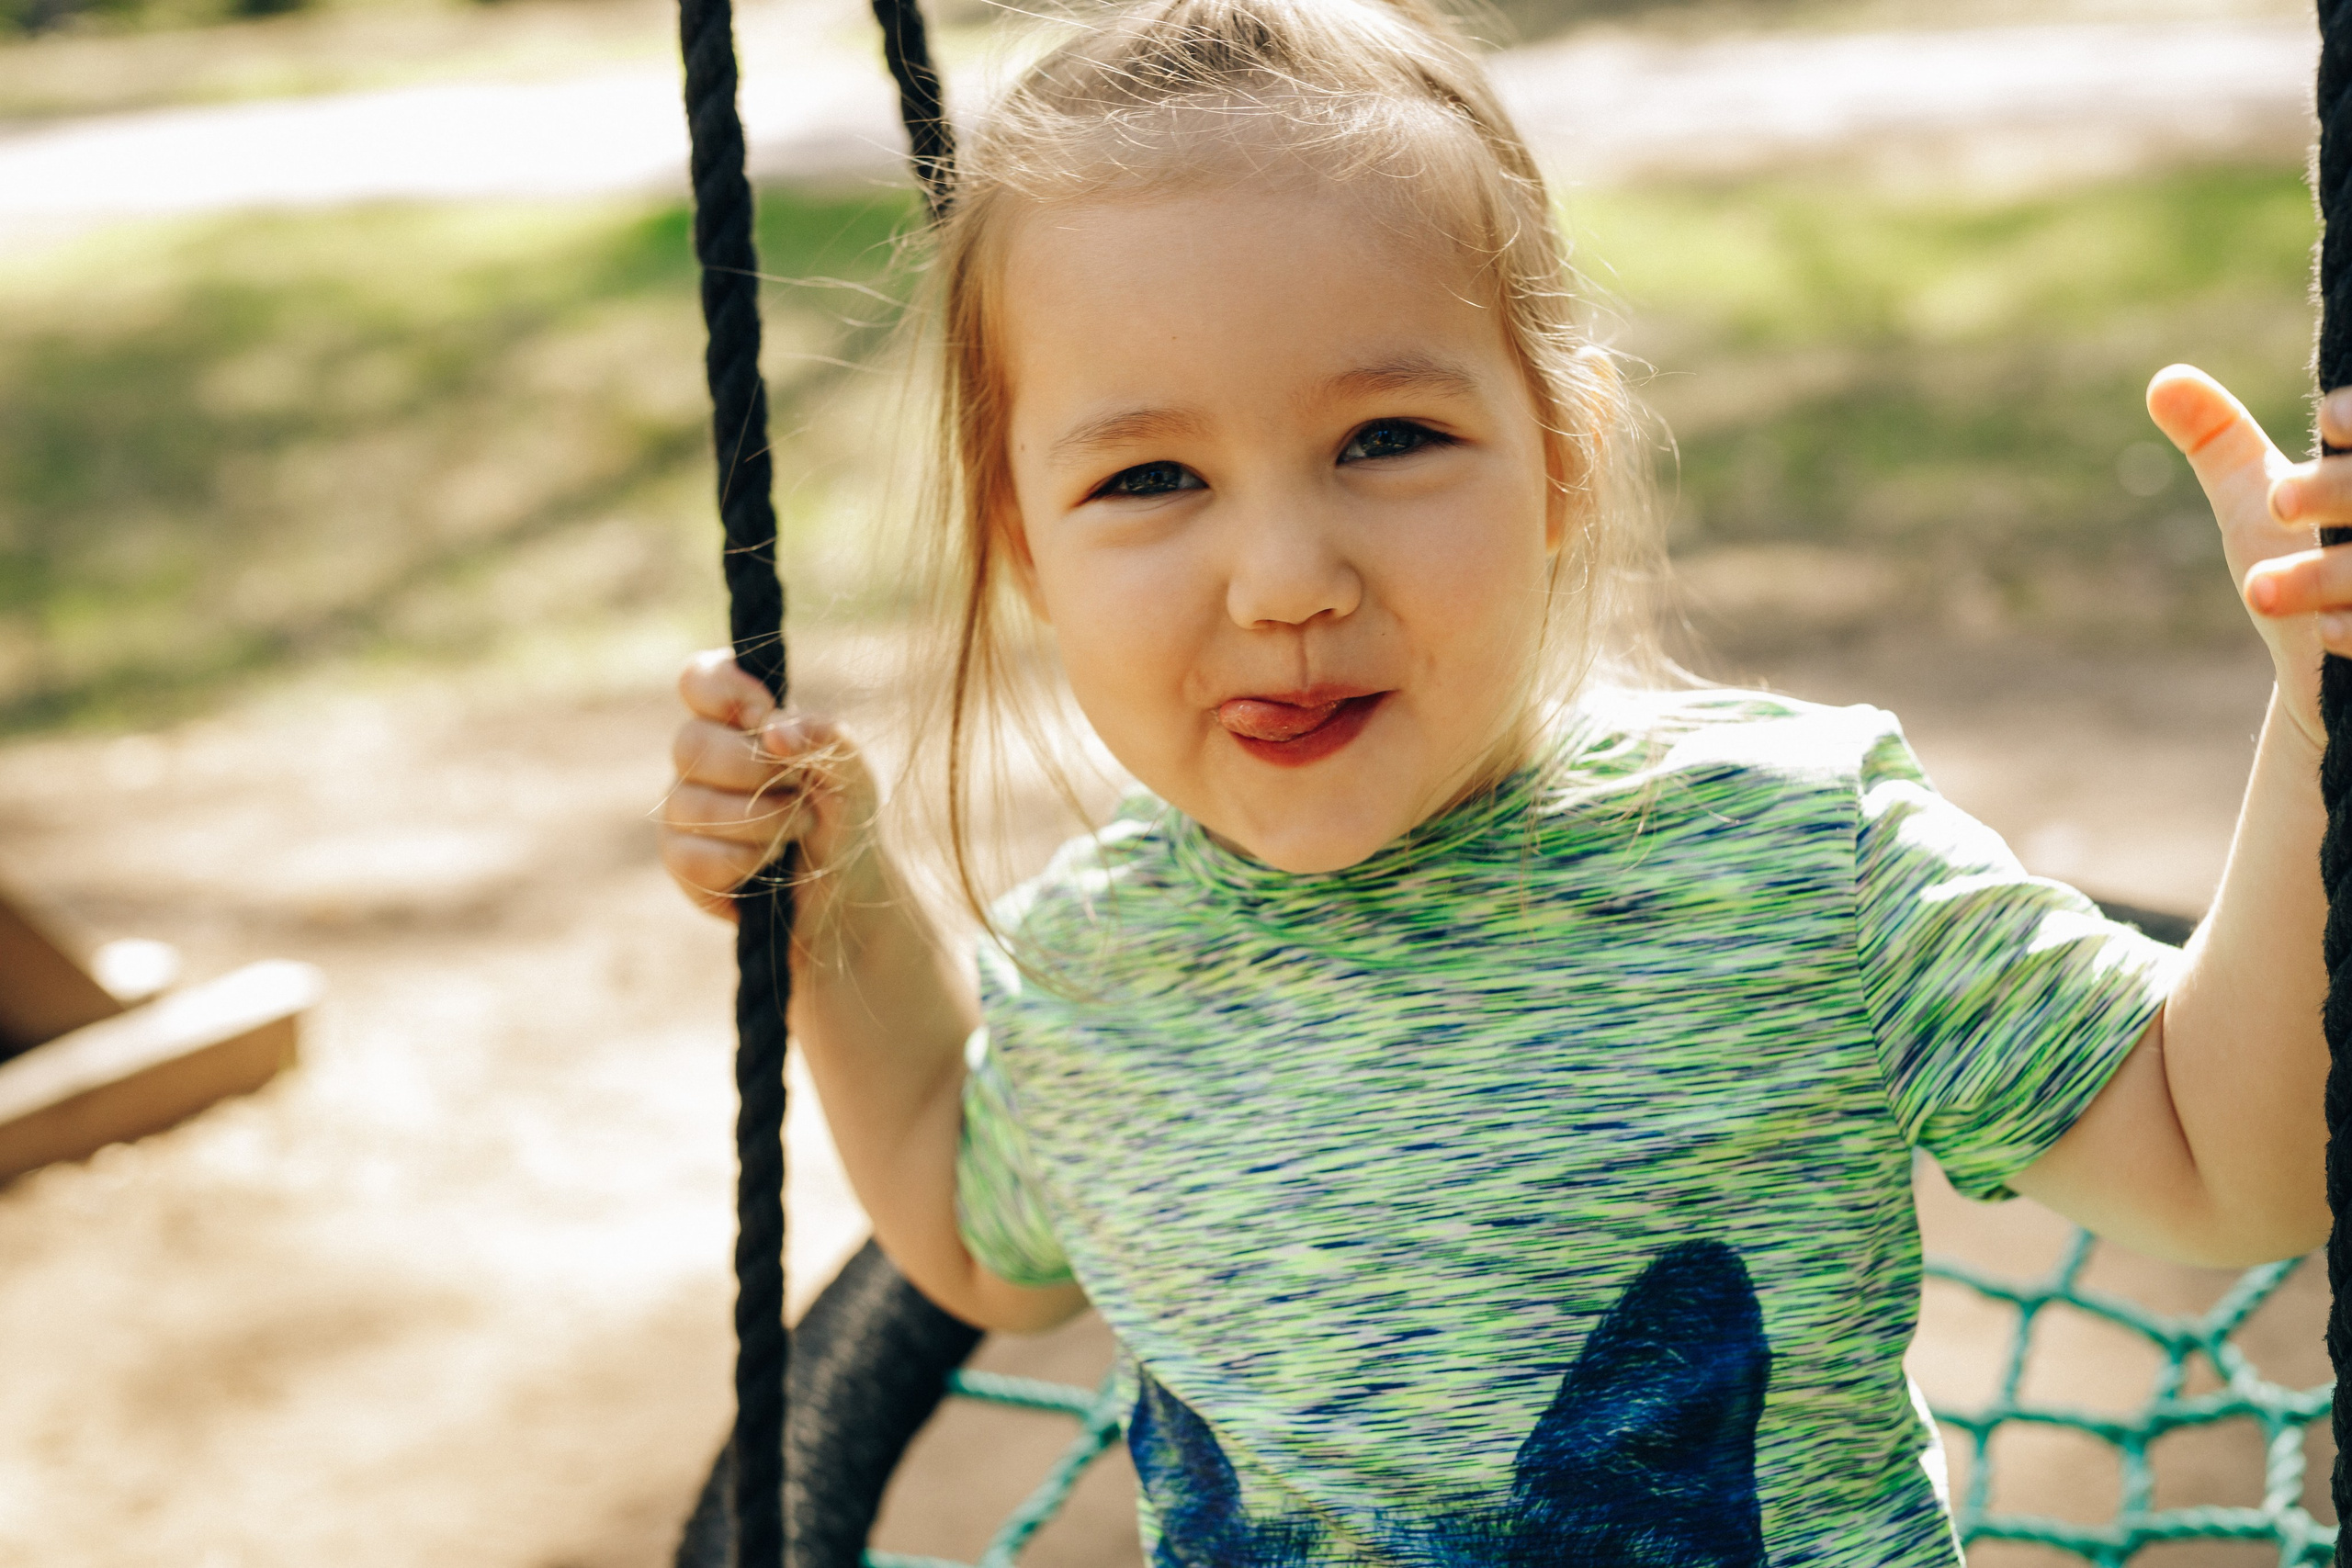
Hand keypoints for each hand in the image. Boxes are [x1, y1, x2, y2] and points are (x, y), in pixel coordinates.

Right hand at [657, 648, 880, 930]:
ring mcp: (684, 808)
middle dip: (754, 769)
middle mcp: (702, 759)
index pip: (699, 680)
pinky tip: (769, 861)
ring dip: (761, 819)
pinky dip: (743, 860)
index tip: (764, 714)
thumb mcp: (854, 770)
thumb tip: (772, 730)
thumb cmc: (844, 813)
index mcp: (738, 721)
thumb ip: (823, 735)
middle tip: (799, 788)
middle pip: (690, 742)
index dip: (724, 691)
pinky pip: (691, 858)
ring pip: (690, 804)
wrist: (848, 884)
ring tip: (797, 827)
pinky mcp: (681, 861)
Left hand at [2148, 366, 2348, 751]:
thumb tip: (2162, 381)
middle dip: (2337, 490)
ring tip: (2257, 591)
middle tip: (2278, 503)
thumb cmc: (2297, 559)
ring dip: (2325, 574)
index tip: (2332, 421)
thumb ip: (2219, 439)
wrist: (2319, 659)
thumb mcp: (2254, 498)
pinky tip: (2321, 630)